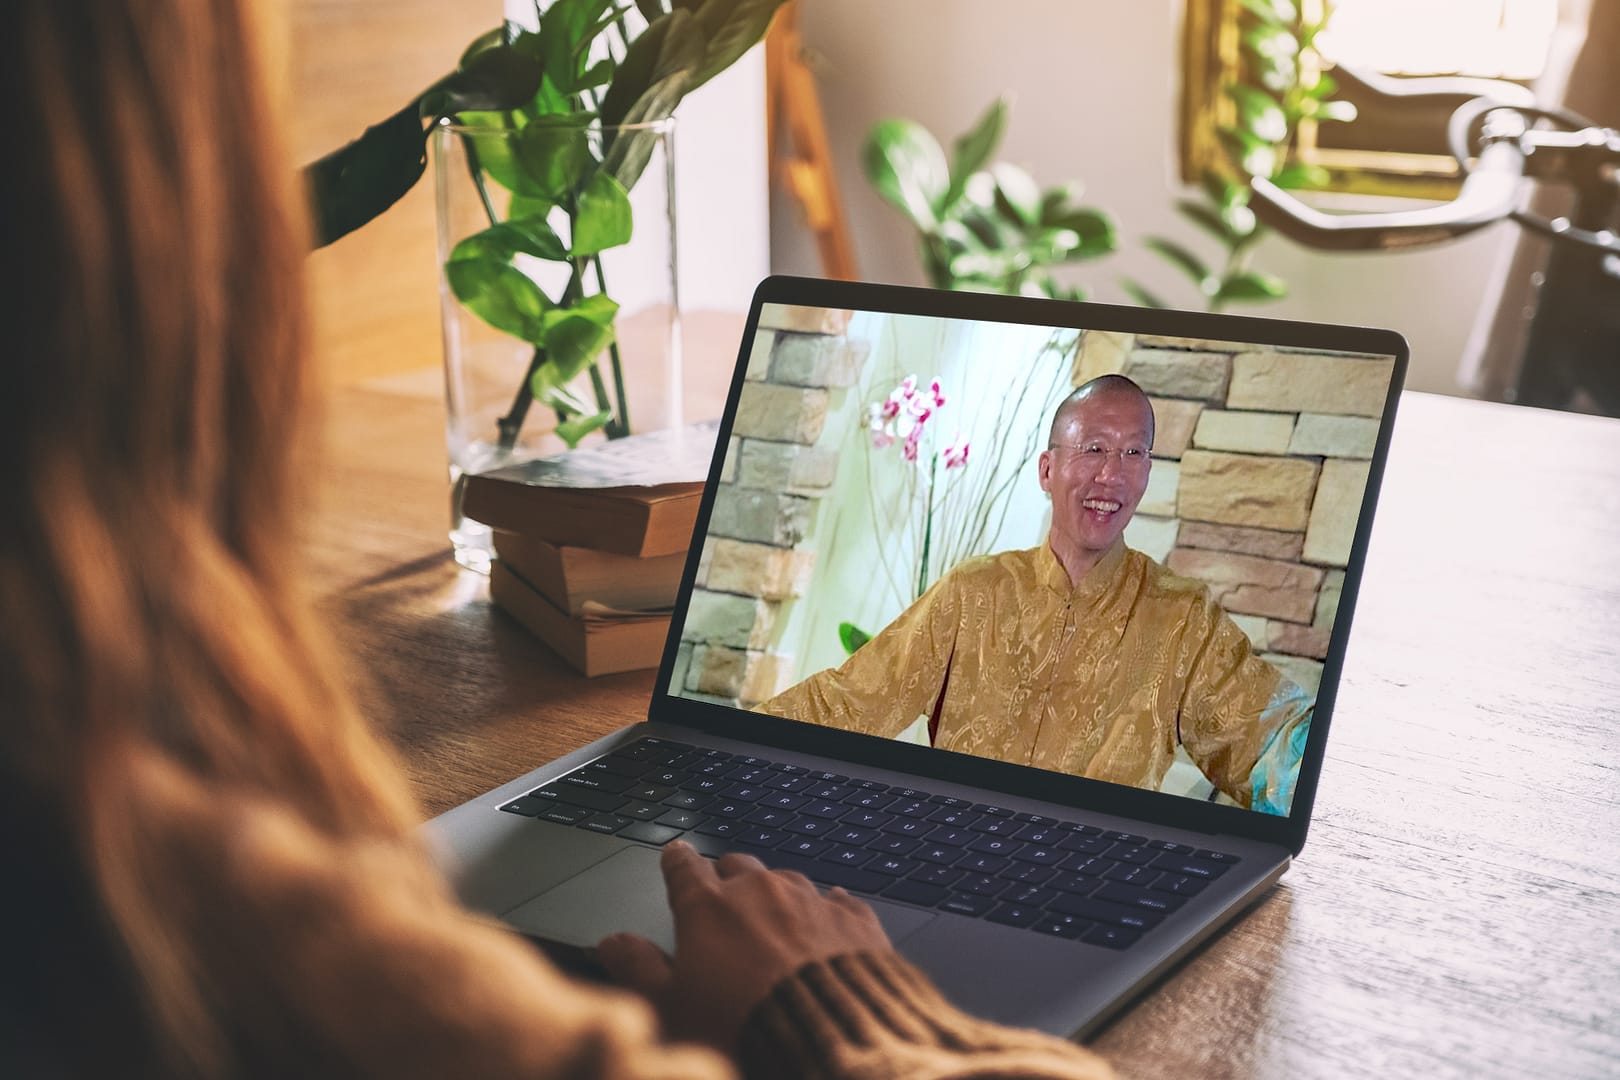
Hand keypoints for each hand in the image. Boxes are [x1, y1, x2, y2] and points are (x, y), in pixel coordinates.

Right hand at [596, 840, 893, 1052]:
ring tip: (772, 919)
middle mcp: (761, 891)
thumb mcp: (670, 1008)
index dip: (677, 861)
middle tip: (721, 894)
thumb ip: (637, 969)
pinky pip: (839, 902)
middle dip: (726, 877)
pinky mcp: (855, 921)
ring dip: (776, 895)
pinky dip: (828, 910)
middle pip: (737, 866)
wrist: (832, 1042)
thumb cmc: (744, 1029)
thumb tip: (612, 944)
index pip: (684, 868)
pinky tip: (828, 921)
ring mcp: (812, 901)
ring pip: (787, 881)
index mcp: (709, 907)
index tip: (676, 857)